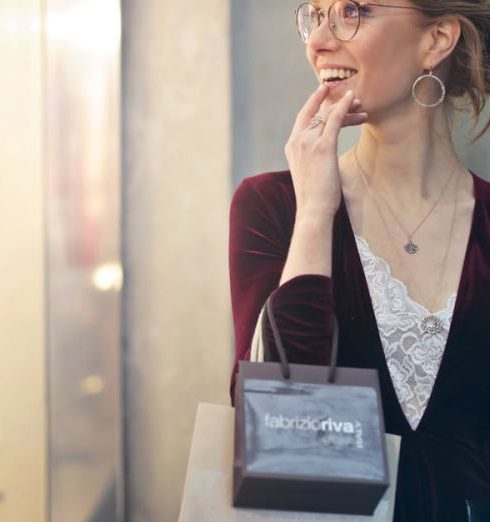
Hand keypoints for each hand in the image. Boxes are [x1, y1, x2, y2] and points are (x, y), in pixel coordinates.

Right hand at [285, 84, 367, 218]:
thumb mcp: (309, 172)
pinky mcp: (323, 147)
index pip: (303, 118)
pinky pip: (334, 119)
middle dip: (327, 97)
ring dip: (343, 105)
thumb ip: (312, 158)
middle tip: (343, 90)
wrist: (312, 209)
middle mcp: (297, 141)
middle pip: (314, 111)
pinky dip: (344, 106)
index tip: (325, 94)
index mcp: (292, 146)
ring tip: (358, 103)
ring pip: (327, 114)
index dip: (313, 103)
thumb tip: (324, 156)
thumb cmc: (314, 196)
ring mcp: (308, 143)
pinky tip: (354, 99)